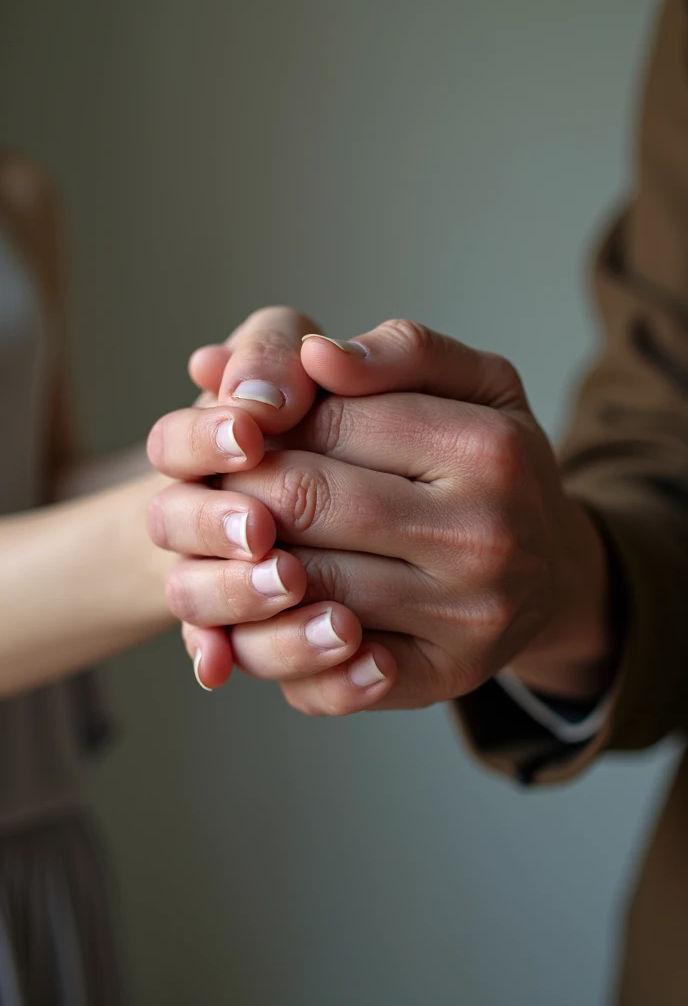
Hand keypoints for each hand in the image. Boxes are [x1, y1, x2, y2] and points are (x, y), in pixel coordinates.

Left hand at [152, 317, 611, 710]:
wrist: (557, 572)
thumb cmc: (499, 465)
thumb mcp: (478, 384)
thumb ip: (402, 352)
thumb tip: (314, 355)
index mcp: (485, 447)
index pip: (328, 421)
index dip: (263, 422)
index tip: (238, 430)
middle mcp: (482, 534)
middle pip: (305, 501)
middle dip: (238, 489)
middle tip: (215, 485)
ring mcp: (466, 615)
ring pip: (304, 587)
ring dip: (239, 563)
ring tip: (225, 541)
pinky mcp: (444, 676)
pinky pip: (334, 676)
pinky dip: (279, 648)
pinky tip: (265, 614)